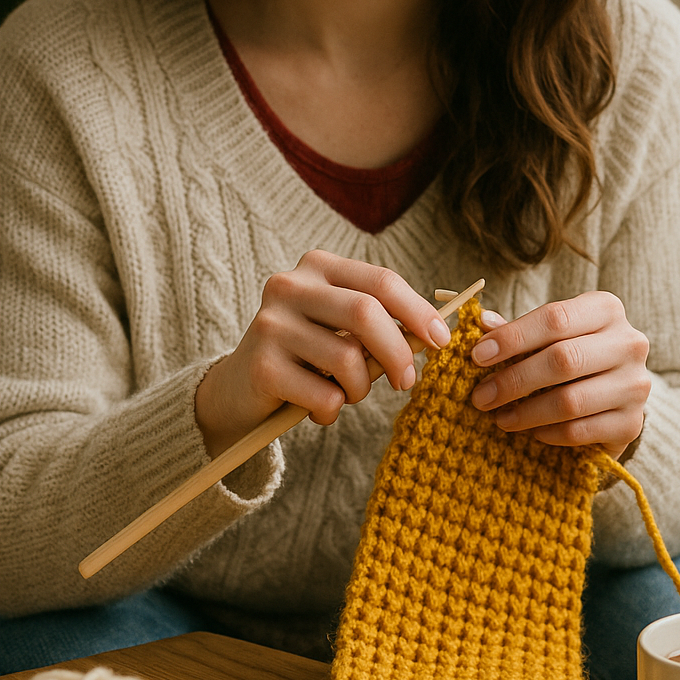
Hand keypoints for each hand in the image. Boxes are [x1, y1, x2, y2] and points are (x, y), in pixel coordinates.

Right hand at [195, 251, 451, 456]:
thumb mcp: (340, 328)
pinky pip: (324, 396)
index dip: (418, 311)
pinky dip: (332, 412)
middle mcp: (290, 286)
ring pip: (348, 360)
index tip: (441, 340)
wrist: (238, 389)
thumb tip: (434, 334)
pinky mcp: (262, 365)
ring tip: (344, 395)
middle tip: (407, 382)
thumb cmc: (306, 356)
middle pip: (366, 314)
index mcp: (317, 266)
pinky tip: (316, 410)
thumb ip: (378, 323)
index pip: (380, 282)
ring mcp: (271, 324)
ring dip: (359, 390)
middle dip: (398, 353)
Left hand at [468, 293, 649, 455]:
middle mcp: (629, 343)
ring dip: (527, 412)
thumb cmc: (572, 356)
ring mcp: (635, 385)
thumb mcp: (548, 336)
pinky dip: (549, 434)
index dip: (513, 337)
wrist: (613, 397)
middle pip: (563, 359)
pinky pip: (580, 431)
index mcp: (606, 309)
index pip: (555, 318)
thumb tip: (483, 322)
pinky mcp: (632, 424)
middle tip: (482, 396)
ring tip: (500, 418)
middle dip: (514, 380)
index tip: (478, 356)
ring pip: (571, 400)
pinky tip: (531, 433)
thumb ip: (517, 330)